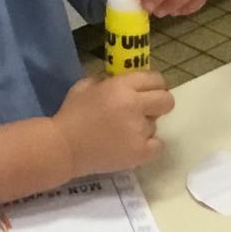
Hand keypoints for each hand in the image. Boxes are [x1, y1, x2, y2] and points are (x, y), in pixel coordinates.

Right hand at [53, 71, 172, 175]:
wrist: (63, 148)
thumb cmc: (72, 115)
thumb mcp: (86, 86)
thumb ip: (109, 81)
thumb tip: (126, 82)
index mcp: (122, 87)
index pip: (155, 79)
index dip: (155, 85)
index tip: (149, 91)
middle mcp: (135, 106)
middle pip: (167, 100)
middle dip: (159, 103)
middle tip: (146, 110)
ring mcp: (140, 131)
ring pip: (156, 125)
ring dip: (144, 127)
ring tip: (124, 133)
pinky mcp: (141, 153)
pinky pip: (158, 146)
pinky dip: (149, 146)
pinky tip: (133, 146)